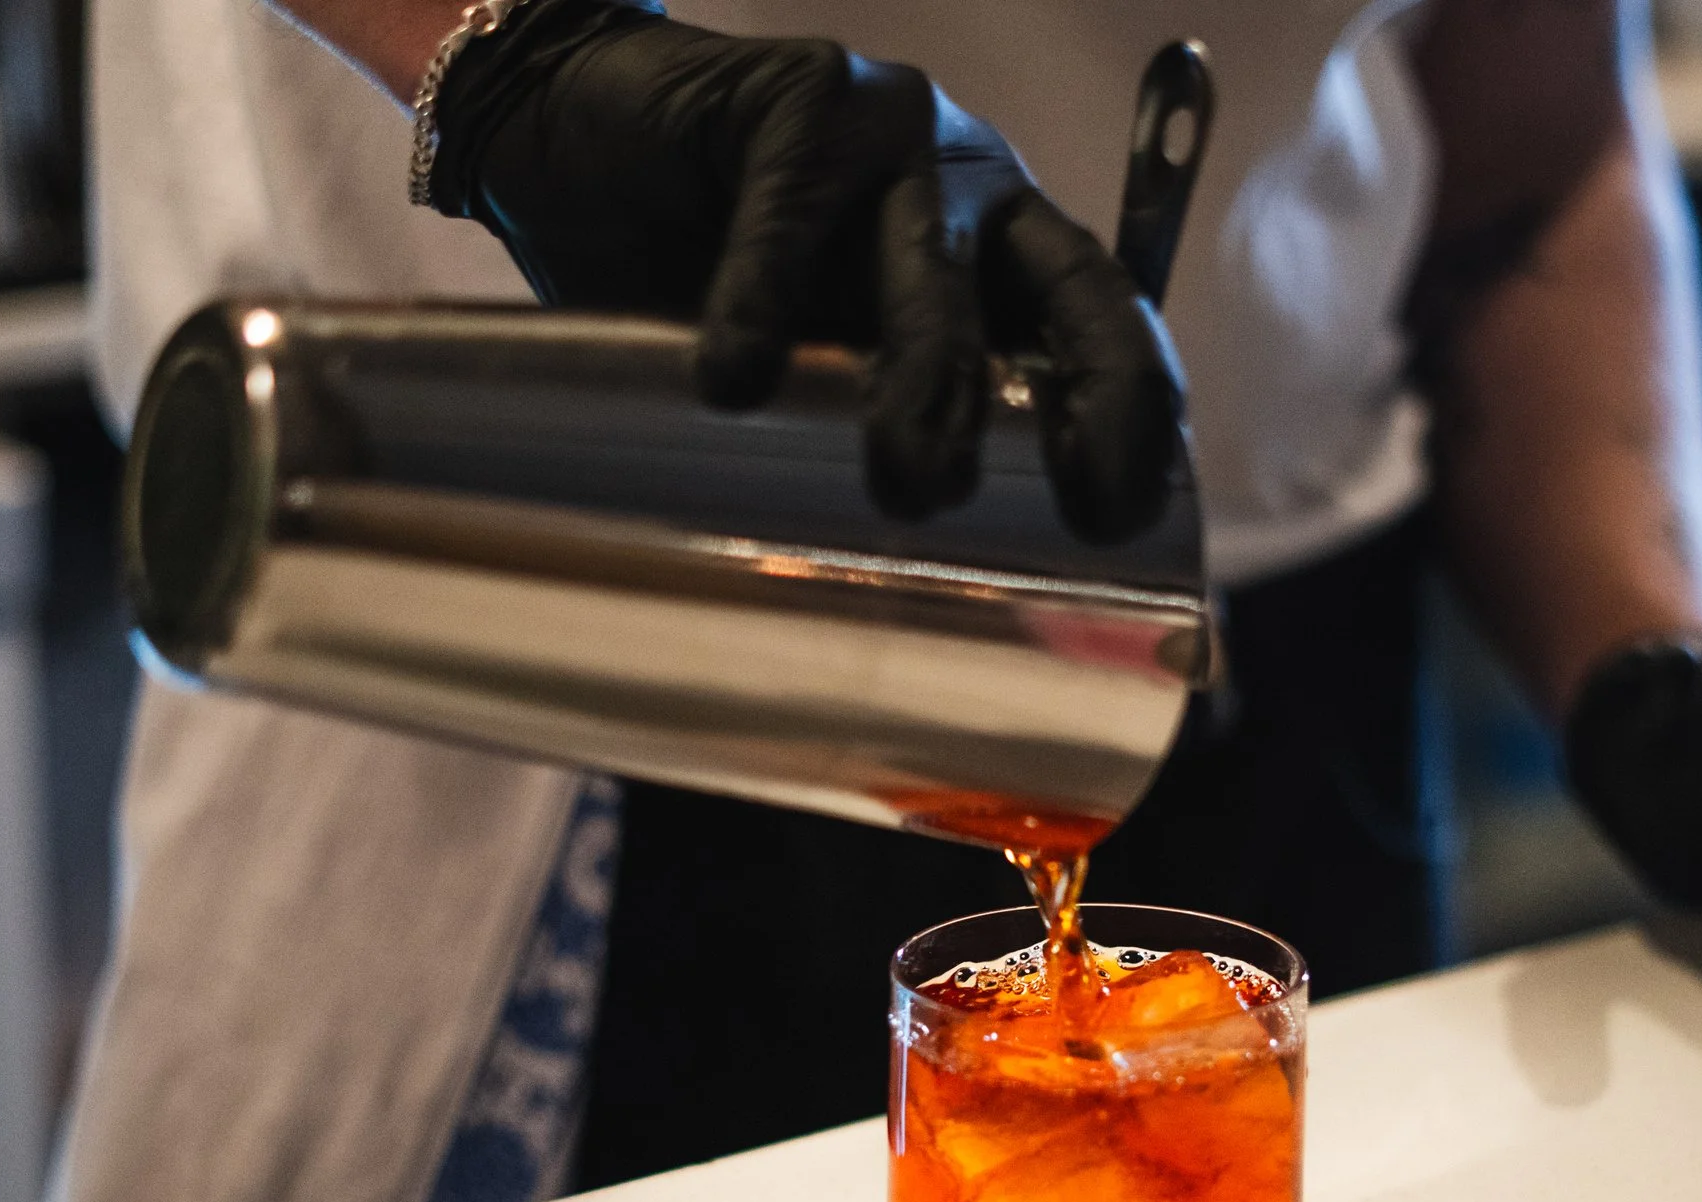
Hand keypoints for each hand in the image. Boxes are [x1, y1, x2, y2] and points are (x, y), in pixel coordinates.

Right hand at [427, 0, 1177, 539]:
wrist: (565, 136)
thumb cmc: (699, 279)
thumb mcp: (812, 374)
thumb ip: (872, 433)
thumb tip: (925, 604)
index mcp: (1003, 257)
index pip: (1109, 331)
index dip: (1136, 419)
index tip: (1122, 524)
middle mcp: (976, 188)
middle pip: (1072, 290)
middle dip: (1090, 404)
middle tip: (1072, 512)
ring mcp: (896, 132)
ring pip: (932, 271)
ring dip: (926, 384)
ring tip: (904, 481)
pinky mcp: (801, 98)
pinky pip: (790, 212)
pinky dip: (762, 299)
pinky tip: (733, 379)